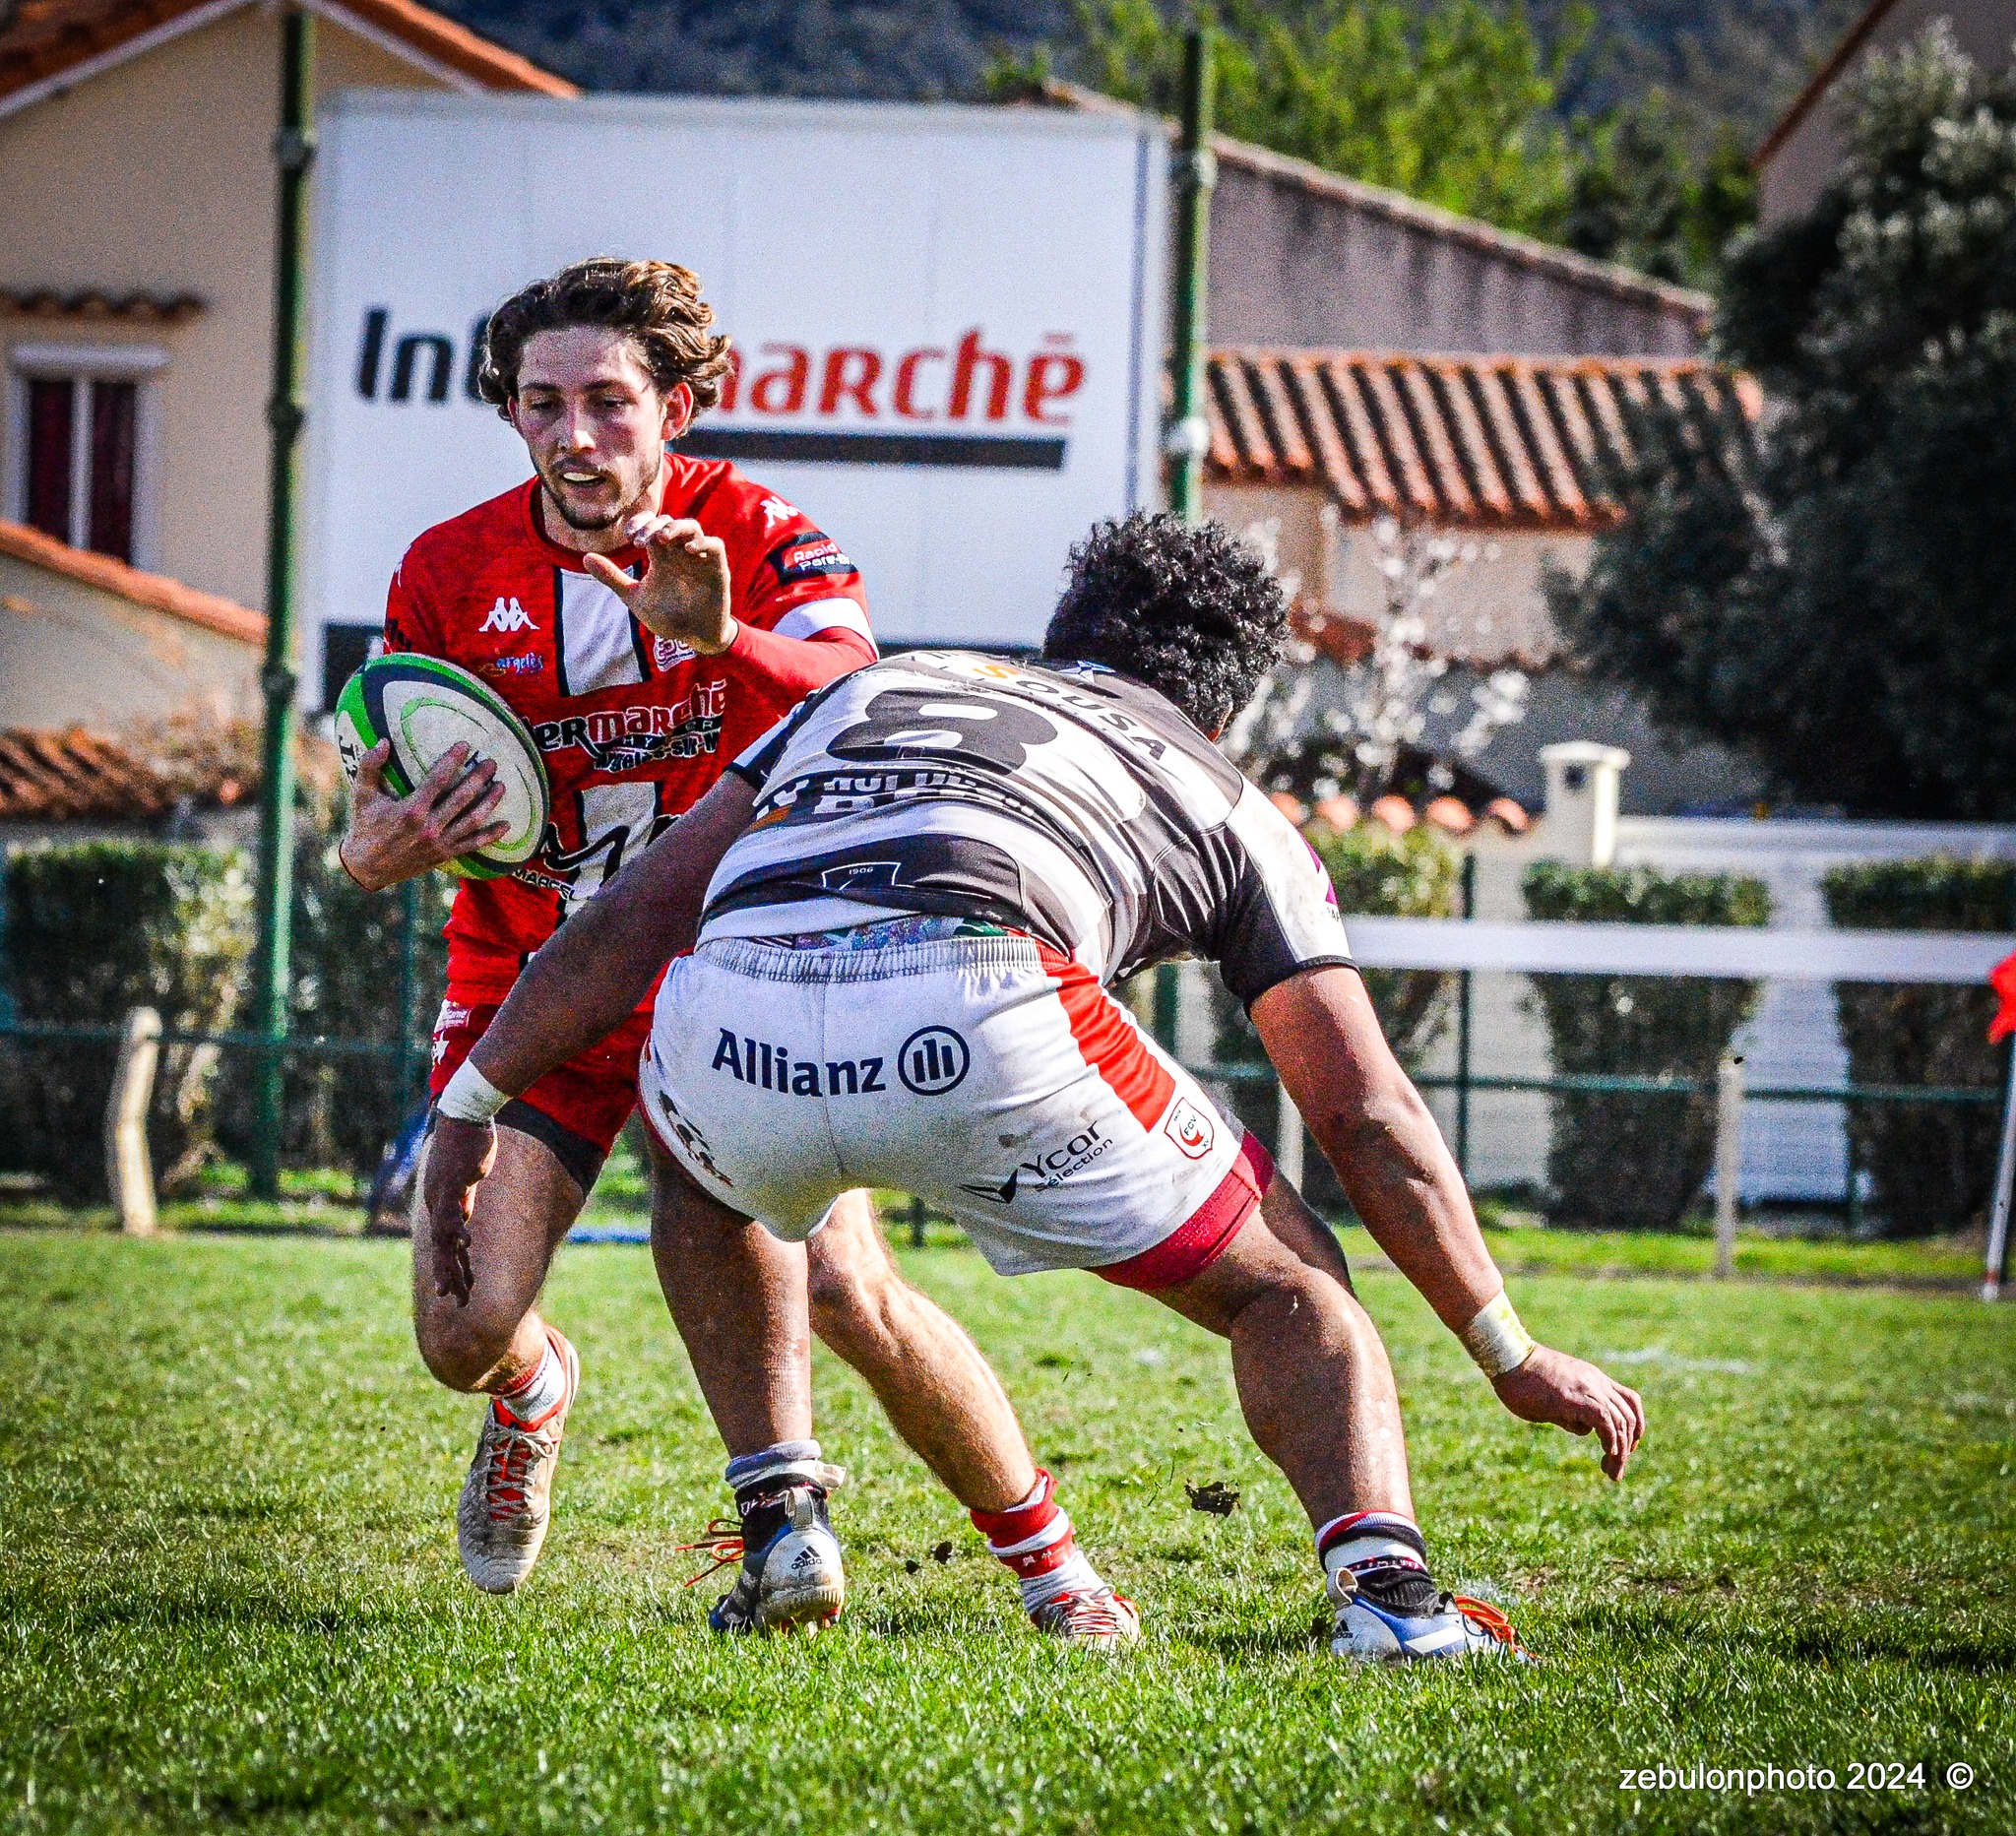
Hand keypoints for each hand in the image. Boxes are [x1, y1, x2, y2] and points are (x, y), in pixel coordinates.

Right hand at [338, 740, 507, 891]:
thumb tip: (383, 741)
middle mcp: (428, 827)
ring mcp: (439, 843)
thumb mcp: (361, 795)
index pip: (438, 780)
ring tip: (502, 786)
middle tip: (492, 763)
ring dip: (489, 803)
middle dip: (479, 778)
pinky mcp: (445, 856)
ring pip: (472, 821)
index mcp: (410, 810)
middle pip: (461, 798)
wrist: (367, 868)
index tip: (465, 745)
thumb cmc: (365, 826)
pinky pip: (472, 845)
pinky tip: (506, 825)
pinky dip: (491, 835)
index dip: (453, 760)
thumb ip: (369, 766)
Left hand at [421, 1115, 498, 1304]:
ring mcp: (442, 1195)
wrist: (463, 1115)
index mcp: (443, 1204)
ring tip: (452, 1288)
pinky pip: (452, 1212)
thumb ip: (462, 1198)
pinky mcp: (451, 1183)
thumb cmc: (467, 1142)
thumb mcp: (466, 1178)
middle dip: (450, 1275)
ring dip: (450, 1264)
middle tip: (453, 1300)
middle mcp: (438, 1203)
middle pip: (442, 1247)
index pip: (447, 1243)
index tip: (458, 1288)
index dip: (453, 1266)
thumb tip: (463, 1215)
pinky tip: (465, 1245)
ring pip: (443, 1238)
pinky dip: (457, 1230)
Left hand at [585, 514, 734, 653]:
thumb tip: (584, 558)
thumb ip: (613, 578)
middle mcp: (679, 552)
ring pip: (692, 527)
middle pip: (669, 523)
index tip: (630, 536)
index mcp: (661, 556)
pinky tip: (688, 550)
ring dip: (676, 528)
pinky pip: (715, 546)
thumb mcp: (636, 597)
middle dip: (653, 527)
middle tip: (641, 541)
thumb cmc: (668, 617)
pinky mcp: (717, 570)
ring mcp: (699, 559)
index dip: (641, 522)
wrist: (694, 638)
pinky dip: (703, 543)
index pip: (651, 525)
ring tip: (662, 539)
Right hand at [1492, 1344, 1645, 1479]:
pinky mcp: (1575, 1398)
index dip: (1633, 1429)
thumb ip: (1571, 1410)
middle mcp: (1596, 1382)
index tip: (1624, 1450)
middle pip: (1629, 1417)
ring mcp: (1588, 1389)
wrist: (1508, 1359)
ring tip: (1612, 1472)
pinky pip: (1605, 1421)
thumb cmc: (1522, 1378)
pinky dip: (1611, 1440)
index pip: (1629, 1402)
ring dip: (1620, 1453)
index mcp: (1593, 1378)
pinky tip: (1607, 1455)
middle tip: (1615, 1471)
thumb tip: (1583, 1428)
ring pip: (1621, 1423)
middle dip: (1627, 1448)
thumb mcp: (1555, 1396)